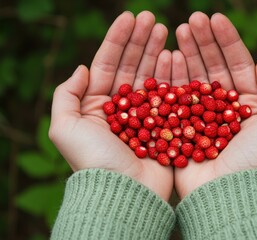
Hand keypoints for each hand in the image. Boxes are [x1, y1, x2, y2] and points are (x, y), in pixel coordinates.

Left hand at [49, 11, 173, 200]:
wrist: (124, 192)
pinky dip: (172, 75)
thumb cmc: (94, 161)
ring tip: (166, 30)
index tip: (130, 17)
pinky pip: (169, 94)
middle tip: (153, 18)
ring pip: (152, 76)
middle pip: (132, 66)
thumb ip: (66, 95)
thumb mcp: (65, 127)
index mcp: (98, 105)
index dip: (118, 40)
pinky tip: (175, 55)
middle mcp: (123, 108)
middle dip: (141, 41)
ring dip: (158, 52)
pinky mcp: (165, 124)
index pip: (108, 64)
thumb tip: (81, 68)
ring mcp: (146, 115)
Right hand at [174, 12, 256, 198]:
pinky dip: (172, 76)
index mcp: (246, 104)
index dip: (226, 40)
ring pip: (192, 77)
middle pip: (212, 66)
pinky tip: (169, 57)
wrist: (227, 192)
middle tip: (192, 20)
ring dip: (186, 53)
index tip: (215, 18)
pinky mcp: (180, 125)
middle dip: (203, 41)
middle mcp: (221, 107)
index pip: (236, 64)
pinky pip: (175, 96)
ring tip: (178, 31)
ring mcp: (198, 115)